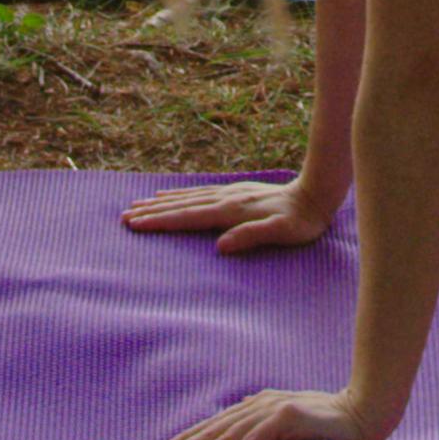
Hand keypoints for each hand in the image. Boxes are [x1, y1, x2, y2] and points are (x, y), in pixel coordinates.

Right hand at [120, 176, 336, 254]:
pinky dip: (178, 194)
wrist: (315, 194)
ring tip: (137, 204)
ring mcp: (228, 193)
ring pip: (186, 197)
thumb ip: (252, 237)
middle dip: (151, 212)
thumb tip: (220, 246)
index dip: (161, 221)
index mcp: (231, 212)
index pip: (188, 217)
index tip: (135, 224)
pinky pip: (197, 193)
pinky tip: (168, 194)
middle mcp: (225, 199)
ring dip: (160, 202)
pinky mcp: (233, 192)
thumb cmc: (301, 222)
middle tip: (123, 216)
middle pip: (180, 205)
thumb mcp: (282, 234)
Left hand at [152, 387, 383, 439]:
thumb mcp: (292, 427)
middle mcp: (262, 403)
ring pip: (226, 439)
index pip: (216, 425)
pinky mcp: (288, 418)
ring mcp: (274, 409)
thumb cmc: (333, 427)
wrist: (369, 413)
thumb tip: (242, 438)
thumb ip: (267, 430)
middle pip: (214, 431)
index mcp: (260, 404)